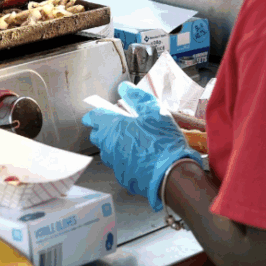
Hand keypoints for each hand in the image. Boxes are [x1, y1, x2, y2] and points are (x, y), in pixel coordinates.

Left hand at [82, 82, 201, 211]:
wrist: (171, 173)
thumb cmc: (162, 141)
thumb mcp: (153, 111)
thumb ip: (136, 97)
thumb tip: (124, 88)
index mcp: (113, 127)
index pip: (93, 117)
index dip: (96, 113)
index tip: (101, 112)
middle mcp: (108, 145)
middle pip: (97, 135)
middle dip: (104, 129)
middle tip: (120, 125)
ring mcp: (114, 163)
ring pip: (107, 151)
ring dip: (114, 144)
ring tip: (132, 140)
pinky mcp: (122, 177)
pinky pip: (118, 165)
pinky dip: (125, 159)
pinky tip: (140, 156)